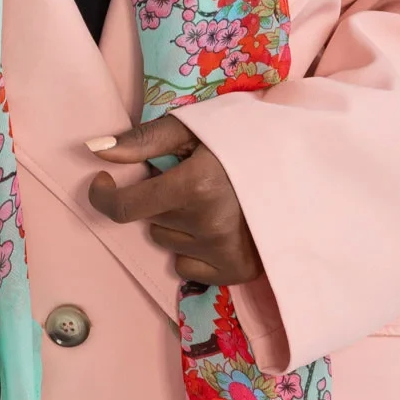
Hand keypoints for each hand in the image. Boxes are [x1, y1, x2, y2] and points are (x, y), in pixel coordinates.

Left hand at [86, 114, 263, 285]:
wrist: (305, 169)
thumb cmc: (247, 141)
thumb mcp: (195, 129)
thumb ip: (144, 140)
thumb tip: (94, 150)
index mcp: (194, 187)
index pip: (124, 207)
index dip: (104, 195)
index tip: (103, 181)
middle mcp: (206, 226)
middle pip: (149, 220)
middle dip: (159, 200)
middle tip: (190, 180)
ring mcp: (223, 252)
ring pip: (167, 242)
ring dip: (177, 223)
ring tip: (210, 201)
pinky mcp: (236, 271)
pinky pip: (186, 267)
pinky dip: (193, 249)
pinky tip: (218, 227)